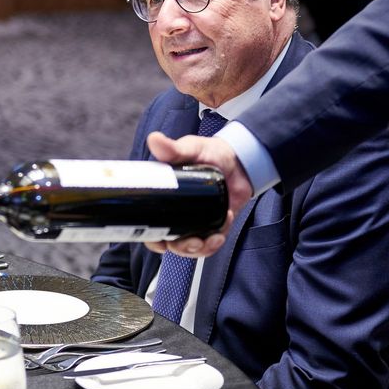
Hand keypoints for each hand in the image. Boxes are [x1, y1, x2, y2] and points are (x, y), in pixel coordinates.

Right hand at [142, 132, 255, 257]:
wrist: (240, 161)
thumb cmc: (210, 153)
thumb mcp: (191, 150)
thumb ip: (173, 148)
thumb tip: (154, 140)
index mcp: (163, 197)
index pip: (148, 223)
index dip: (149, 237)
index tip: (158, 242)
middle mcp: (175, 212)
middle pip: (167, 241)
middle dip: (179, 247)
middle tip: (191, 241)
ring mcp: (193, 220)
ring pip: (188, 247)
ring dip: (199, 248)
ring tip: (213, 237)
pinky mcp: (211, 225)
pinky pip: (208, 244)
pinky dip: (214, 243)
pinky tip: (222, 230)